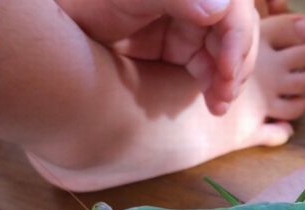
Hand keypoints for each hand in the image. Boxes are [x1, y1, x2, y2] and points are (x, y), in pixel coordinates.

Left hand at [57, 0, 259, 114]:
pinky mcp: (184, 49)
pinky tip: (216, 105)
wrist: (67, 36)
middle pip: (237, 29)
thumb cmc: (89, 4)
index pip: (232, 6)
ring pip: (228, 51)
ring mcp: (192, 25)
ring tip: (220, 104)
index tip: (226, 67)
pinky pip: (212, 67)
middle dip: (237, 61)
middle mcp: (196, 2)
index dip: (237, 35)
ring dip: (231, 78)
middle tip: (225, 92)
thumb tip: (218, 9)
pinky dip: (218, 86)